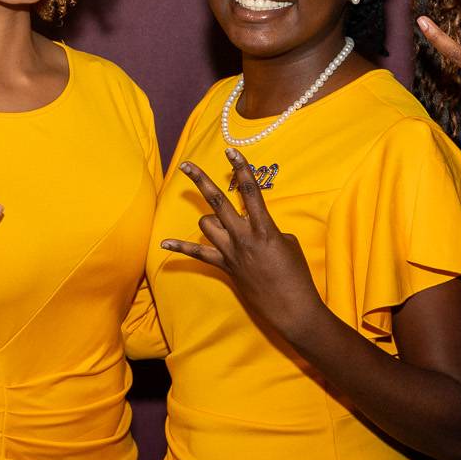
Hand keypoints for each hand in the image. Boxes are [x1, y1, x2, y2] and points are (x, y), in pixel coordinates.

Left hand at [160, 148, 323, 342]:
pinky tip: (164, 242)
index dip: (241, 169)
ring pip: (206, 225)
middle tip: (187, 165)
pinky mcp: (225, 267)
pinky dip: (180, 248)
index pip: (251, 192)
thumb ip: (267, 228)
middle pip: (218, 202)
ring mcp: (232, 252)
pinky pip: (197, 255)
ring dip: (210, 219)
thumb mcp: (288, 243)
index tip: (231, 152)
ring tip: (221, 224)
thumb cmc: (296, 274)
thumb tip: (253, 225)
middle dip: (201, 181)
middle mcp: (244, 237)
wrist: (291, 307)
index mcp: (264, 228)